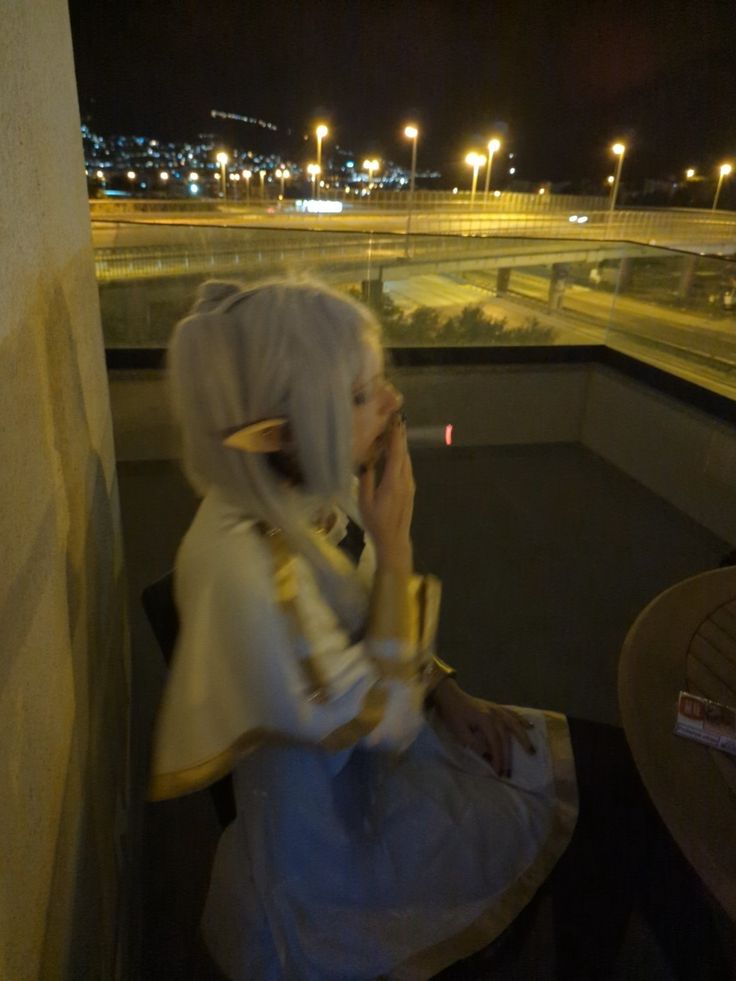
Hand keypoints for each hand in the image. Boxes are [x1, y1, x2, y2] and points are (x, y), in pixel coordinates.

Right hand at [358, 416, 414, 572]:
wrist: (394, 540)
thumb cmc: (376, 522)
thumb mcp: (364, 501)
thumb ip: (366, 479)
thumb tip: (364, 460)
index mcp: (393, 482)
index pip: (396, 453)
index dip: (395, 436)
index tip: (393, 420)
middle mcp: (405, 480)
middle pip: (404, 452)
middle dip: (399, 435)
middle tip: (394, 418)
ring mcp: (409, 484)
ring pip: (406, 459)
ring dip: (401, 444)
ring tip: (394, 430)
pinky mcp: (410, 488)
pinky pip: (406, 466)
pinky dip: (401, 455)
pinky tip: (394, 451)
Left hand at [431, 680, 535, 776]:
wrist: (449, 695)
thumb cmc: (452, 714)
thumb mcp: (459, 732)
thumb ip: (474, 744)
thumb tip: (488, 756)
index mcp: (485, 719)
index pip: (495, 743)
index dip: (498, 758)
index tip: (498, 772)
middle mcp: (494, 714)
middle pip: (506, 737)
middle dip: (508, 755)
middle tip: (510, 772)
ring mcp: (497, 709)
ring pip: (514, 724)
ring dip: (523, 738)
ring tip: (531, 751)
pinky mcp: (496, 707)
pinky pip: (513, 714)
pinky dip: (522, 721)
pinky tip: (530, 726)